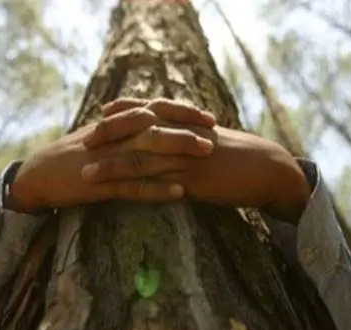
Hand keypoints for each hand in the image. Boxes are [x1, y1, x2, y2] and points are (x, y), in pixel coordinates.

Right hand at [10, 99, 215, 212]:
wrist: (38, 174)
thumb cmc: (73, 156)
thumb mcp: (99, 137)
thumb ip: (124, 129)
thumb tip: (151, 123)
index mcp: (115, 126)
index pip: (153, 111)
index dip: (182, 111)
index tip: (208, 116)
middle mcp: (114, 138)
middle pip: (155, 128)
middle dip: (186, 128)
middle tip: (214, 133)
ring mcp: (108, 161)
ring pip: (148, 152)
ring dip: (179, 153)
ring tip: (206, 154)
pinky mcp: (101, 184)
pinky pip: (133, 186)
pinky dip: (157, 189)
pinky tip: (179, 192)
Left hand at [86, 98, 311, 222]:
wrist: (267, 169)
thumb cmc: (240, 155)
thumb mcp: (213, 138)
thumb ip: (191, 134)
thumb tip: (176, 135)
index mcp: (187, 123)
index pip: (149, 110)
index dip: (125, 111)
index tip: (103, 112)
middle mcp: (181, 136)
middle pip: (137, 132)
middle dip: (109, 136)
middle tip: (83, 141)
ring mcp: (185, 158)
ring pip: (141, 161)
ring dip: (111, 168)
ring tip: (85, 175)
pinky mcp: (192, 181)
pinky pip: (157, 187)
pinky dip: (134, 191)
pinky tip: (117, 197)